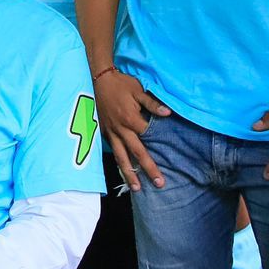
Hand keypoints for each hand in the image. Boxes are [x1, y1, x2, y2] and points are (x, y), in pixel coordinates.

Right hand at [96, 69, 169, 192]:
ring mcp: (110, 133)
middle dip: (148, 169)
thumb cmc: (120, 84)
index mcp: (130, 119)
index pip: (148, 136)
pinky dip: (118, 163)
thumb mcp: (138, 90)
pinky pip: (112, 151)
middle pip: (136, 153)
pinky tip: (124, 173)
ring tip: (137, 188)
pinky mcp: (103, 133)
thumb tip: (168, 113)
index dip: (159, 144)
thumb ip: (152, 104)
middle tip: (159, 183)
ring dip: (129, 174)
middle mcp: (120, 130)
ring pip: (121, 157)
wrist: (97, 80)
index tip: (170, 156)